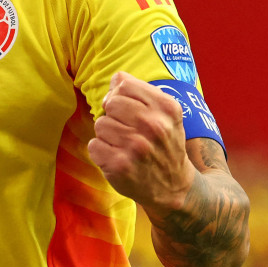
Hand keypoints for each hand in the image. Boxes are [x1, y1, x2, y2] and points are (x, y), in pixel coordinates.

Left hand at [87, 72, 195, 212]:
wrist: (174, 187)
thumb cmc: (164, 144)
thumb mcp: (165, 114)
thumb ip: (140, 91)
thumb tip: (115, 78)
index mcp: (166, 108)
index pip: (123, 84)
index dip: (120, 96)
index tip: (128, 110)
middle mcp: (154, 126)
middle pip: (110, 103)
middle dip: (113, 116)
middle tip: (126, 131)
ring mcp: (136, 147)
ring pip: (100, 124)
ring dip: (107, 135)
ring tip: (124, 146)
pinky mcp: (120, 165)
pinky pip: (93, 145)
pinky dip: (101, 152)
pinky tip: (118, 158)